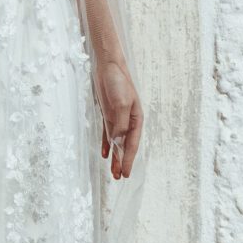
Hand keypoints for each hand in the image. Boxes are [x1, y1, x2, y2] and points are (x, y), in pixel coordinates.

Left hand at [97, 63, 142, 182]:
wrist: (109, 65)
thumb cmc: (119, 81)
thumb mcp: (121, 103)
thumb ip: (120, 123)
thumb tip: (118, 141)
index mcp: (136, 118)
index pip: (132, 144)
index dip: (128, 159)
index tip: (125, 174)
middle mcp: (128, 120)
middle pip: (125, 145)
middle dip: (121, 161)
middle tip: (118, 177)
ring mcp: (118, 117)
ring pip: (116, 142)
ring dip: (114, 156)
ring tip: (112, 171)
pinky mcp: (108, 113)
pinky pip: (108, 133)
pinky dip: (107, 144)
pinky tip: (106, 154)